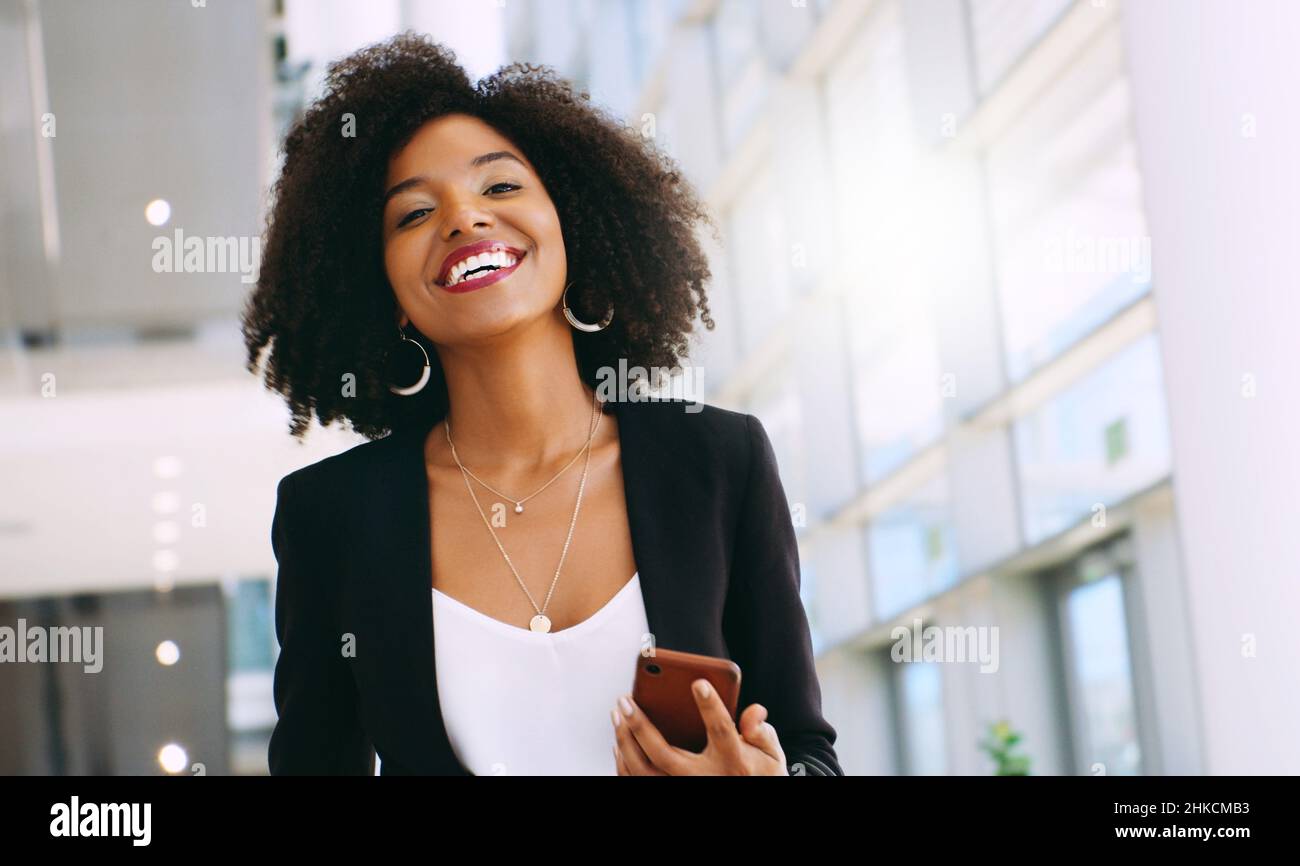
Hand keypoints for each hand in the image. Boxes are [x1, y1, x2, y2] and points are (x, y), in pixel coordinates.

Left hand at [611, 679, 787, 775]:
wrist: (754, 803)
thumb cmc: (759, 775)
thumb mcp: (772, 755)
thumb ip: (761, 731)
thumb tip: (753, 712)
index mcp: (734, 761)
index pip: (721, 730)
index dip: (710, 706)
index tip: (698, 683)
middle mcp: (704, 778)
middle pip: (665, 754)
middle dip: (641, 726)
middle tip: (625, 700)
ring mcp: (685, 788)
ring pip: (645, 770)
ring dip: (626, 741)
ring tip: (617, 714)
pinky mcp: (671, 791)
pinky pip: (639, 782)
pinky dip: (624, 764)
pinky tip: (619, 741)